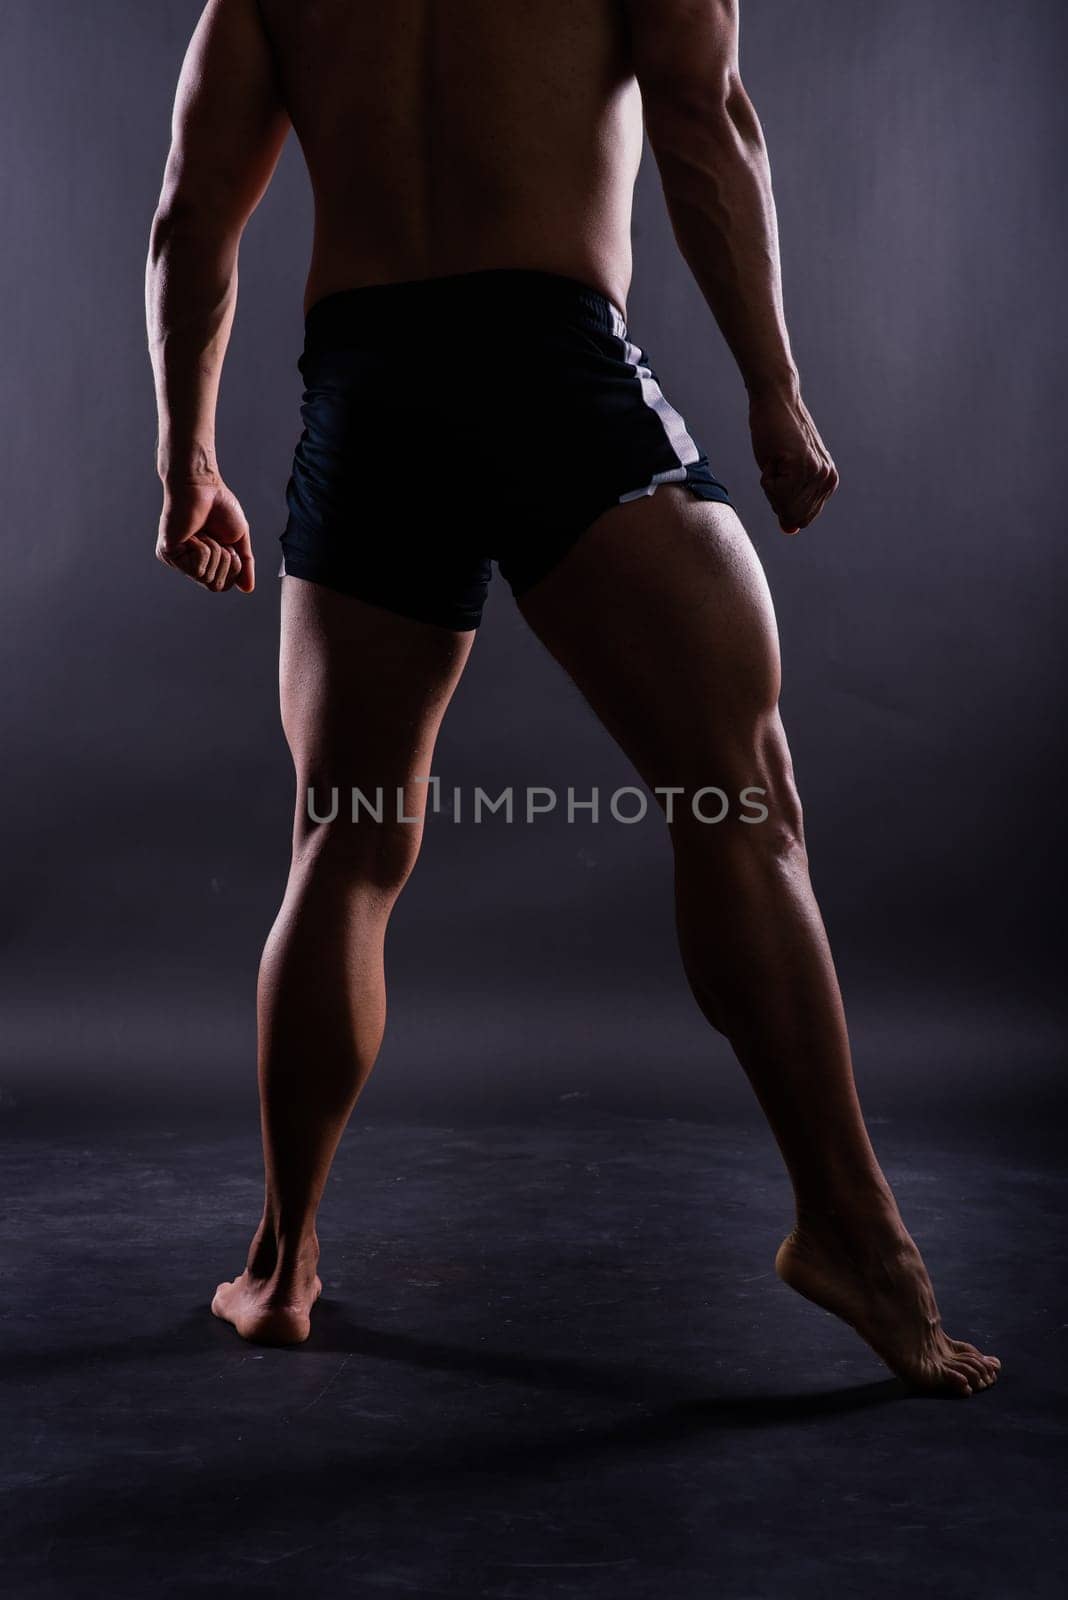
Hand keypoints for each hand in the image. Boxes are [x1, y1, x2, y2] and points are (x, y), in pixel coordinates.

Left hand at [156, 478, 254, 592]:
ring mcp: (177, 560)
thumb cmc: (219, 506)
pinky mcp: (169, 553)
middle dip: (226, 562)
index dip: (234, 568)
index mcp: (204, 561)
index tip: (228, 545)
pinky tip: (193, 533)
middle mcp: (188, 564)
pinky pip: (197, 569)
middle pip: (216, 587)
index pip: (223, 586)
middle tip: (217, 538)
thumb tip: (248, 589)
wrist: (203, 486)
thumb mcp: (239, 539)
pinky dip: (203, 549)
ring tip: (204, 533)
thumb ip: (244, 565)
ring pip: (207, 578)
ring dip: (215, 552)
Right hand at [748, 387, 838, 533]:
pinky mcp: (803, 466)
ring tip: (777, 459)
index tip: (782, 474)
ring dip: (770, 485)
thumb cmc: (777, 435)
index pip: (801, 518)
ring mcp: (817, 473)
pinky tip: (774, 455)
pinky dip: (766, 477)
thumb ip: (791, 502)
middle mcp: (827, 480)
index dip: (783, 502)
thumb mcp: (785, 474)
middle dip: (776, 496)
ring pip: (782, 505)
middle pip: (792, 515)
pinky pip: (774, 492)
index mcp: (827, 483)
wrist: (776, 401)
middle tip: (778, 466)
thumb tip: (791, 530)